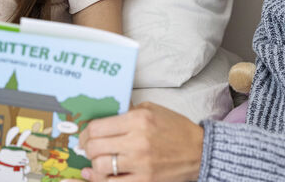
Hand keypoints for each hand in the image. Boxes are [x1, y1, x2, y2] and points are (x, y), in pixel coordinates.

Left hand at [70, 102, 203, 181]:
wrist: (199, 151)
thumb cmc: (175, 129)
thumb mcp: (152, 110)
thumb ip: (127, 112)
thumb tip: (102, 119)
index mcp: (138, 120)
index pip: (97, 127)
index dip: (85, 133)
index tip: (85, 137)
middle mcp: (137, 141)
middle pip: (95, 147)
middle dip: (87, 149)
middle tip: (88, 149)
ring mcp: (141, 163)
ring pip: (100, 166)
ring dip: (94, 165)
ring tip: (97, 161)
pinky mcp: (145, 180)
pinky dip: (100, 180)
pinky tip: (97, 176)